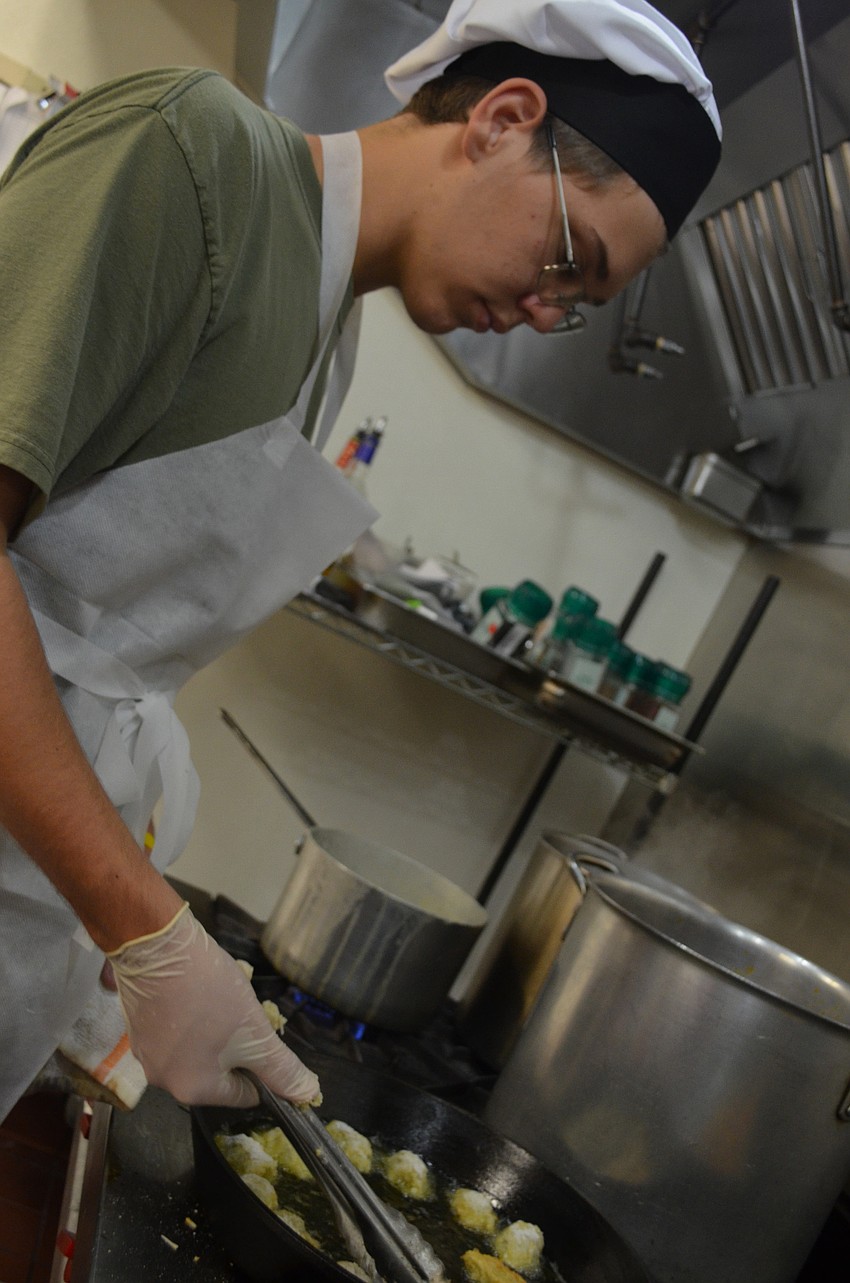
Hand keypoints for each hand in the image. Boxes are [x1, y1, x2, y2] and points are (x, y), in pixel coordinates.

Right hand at [108, 903, 319, 1107]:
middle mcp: (163, 1081)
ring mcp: (146, 1053)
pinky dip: (192, 1017)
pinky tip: (198, 991)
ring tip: (221, 997)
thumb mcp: (255, 1033)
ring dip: (217, 1029)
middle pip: (219, 1071)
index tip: (264, 1036)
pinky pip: (177, 1032)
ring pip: (199, 1049)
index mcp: (192, 1090)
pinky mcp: (138, 1027)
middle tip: (242, 1012)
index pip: (243, 1094)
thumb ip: (281, 1069)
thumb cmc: (207, 991)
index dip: (261, 1068)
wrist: (156, 944)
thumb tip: (308, 1095)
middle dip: (237, 1044)